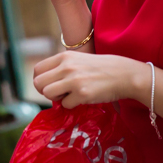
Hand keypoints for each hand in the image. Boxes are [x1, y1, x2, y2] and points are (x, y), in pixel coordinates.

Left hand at [32, 51, 147, 108]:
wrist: (124, 75)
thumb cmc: (100, 68)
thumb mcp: (78, 60)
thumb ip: (62, 67)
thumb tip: (46, 84)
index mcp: (64, 57)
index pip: (37, 70)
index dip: (41, 80)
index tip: (49, 85)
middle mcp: (66, 67)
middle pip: (39, 83)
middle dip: (46, 91)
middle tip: (58, 93)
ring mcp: (74, 80)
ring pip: (48, 94)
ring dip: (57, 98)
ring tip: (70, 95)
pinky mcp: (82, 94)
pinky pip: (65, 104)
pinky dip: (71, 105)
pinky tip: (81, 99)